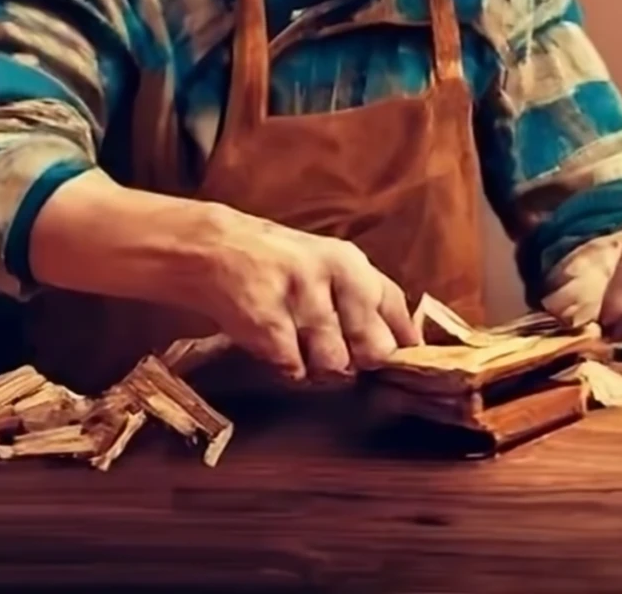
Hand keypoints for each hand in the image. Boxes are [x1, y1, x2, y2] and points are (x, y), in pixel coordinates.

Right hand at [189, 207, 420, 381]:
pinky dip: (288, 368)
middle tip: (336, 348)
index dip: (399, 342)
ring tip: (300, 344)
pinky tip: (277, 345)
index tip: (396, 361)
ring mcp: (300, 298)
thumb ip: (367, 296)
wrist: (213, 249)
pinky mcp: (268, 323)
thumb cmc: (279, 263)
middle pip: (375, 350)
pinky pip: (296, 371)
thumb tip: (408, 344)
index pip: (396, 310)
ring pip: (335, 366)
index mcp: (350, 261)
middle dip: (358, 360)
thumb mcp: (328, 262)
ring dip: (318, 367)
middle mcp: (331, 274)